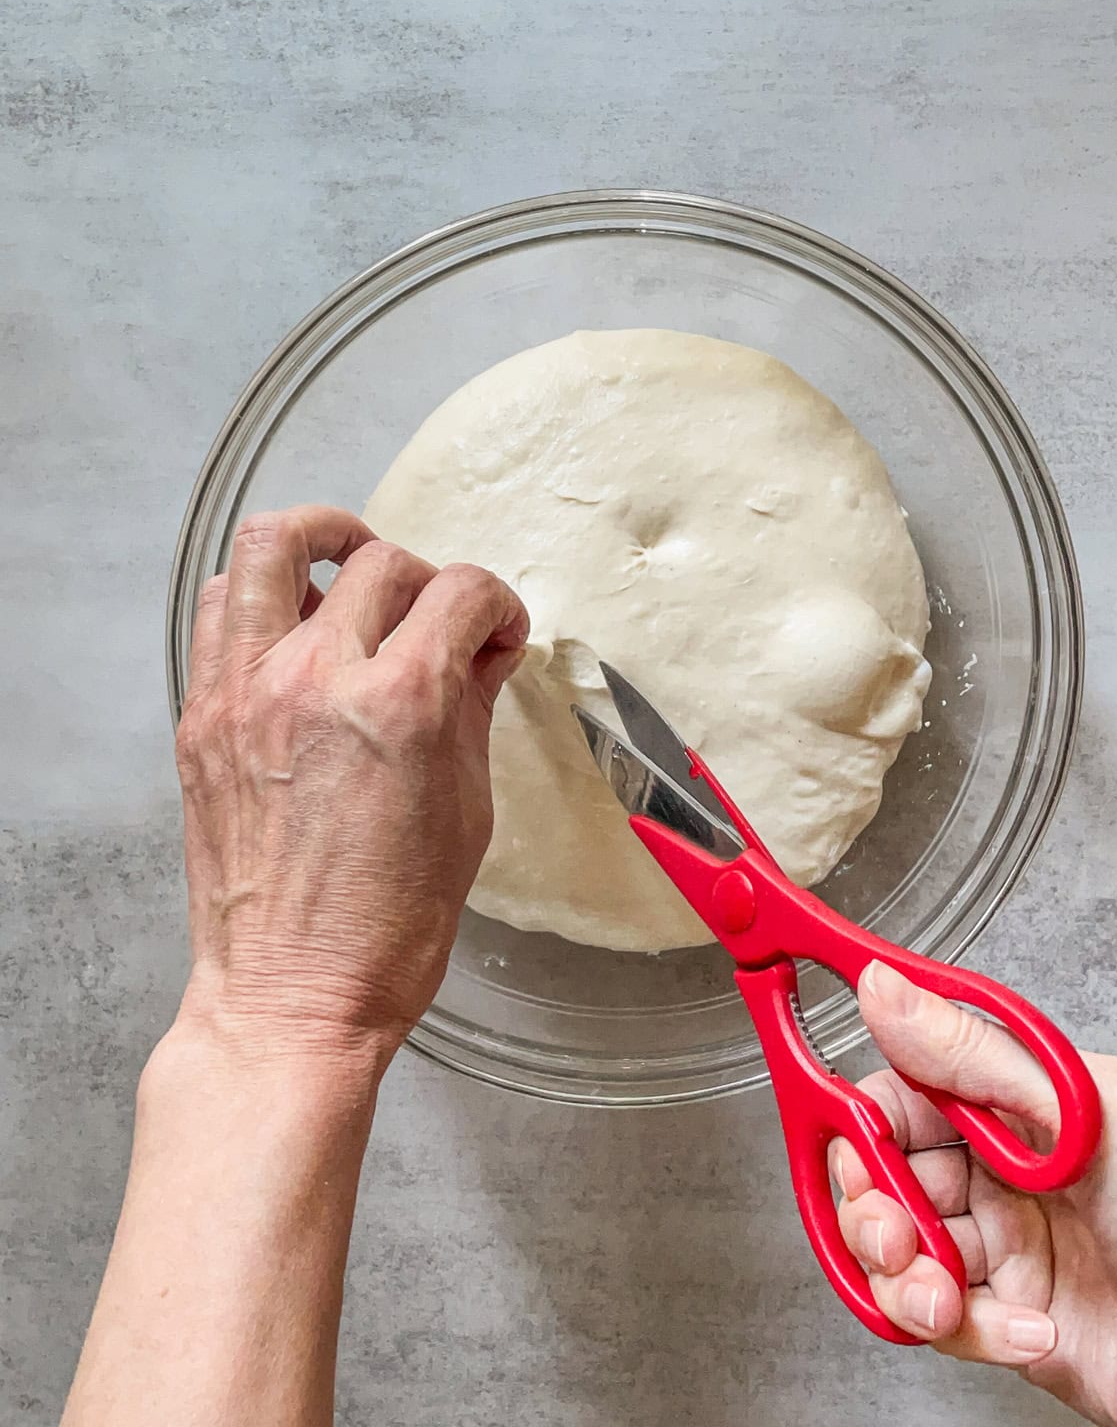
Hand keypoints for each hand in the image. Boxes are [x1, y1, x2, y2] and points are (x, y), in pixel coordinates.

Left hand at [173, 504, 527, 1065]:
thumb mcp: (467, 809)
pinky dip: (259, 595)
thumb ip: (470, 708)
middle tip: (439, 622)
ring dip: (323, 537)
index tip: (497, 630)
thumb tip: (480, 651)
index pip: (460, 592)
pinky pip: (218, 608)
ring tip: (348, 563)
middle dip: (428, 581)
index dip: (496, 604)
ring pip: (272, 546)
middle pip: (381, 562)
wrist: (293, 996)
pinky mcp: (203, 716)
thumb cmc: (387, 927)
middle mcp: (318, 678)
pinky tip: (290, 623)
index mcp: (402, 703)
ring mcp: (247, 691)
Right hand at [833, 962, 1116, 1426]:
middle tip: (896, 1235)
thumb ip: (974, 1055)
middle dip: (873, 1211)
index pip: (903, 1094)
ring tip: (944, 1296)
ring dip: (907, 1280)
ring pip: (897, 1253)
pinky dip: (967, 1330)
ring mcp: (1001, 1246)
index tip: (858, 1143)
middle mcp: (999, 1170)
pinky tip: (1025, 1329)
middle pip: (883, 1177)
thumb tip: (886, 988)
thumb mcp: (1084, 1115)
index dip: (865, 1120)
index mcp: (1016, 1103)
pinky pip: (940, 1319)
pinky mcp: (1004, 1320)